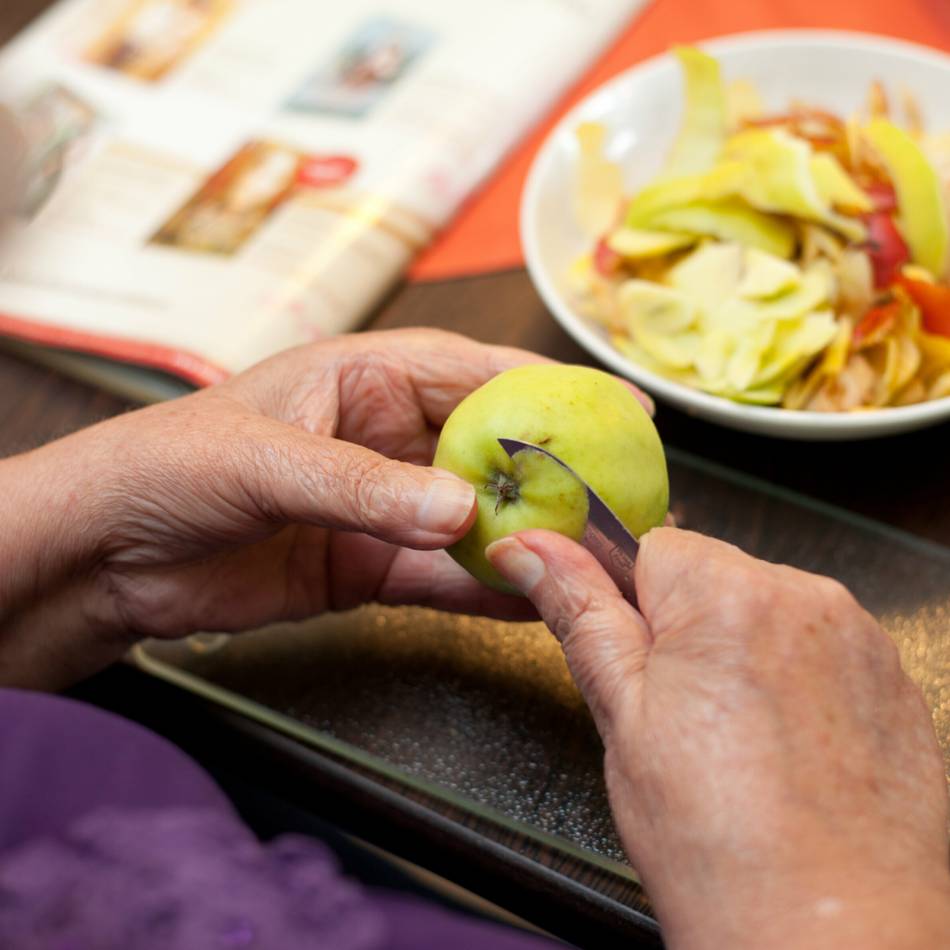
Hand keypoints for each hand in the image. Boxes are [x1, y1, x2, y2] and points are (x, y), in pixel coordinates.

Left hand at [1, 329, 588, 687]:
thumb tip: (461, 510)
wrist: (105, 557)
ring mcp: (380, 507)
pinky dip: (481, 590)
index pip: (476, 374)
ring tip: (592, 556)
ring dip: (527, 538)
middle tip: (621, 497)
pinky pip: (438, 578)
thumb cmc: (167, 466)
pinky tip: (529, 600)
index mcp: (363, 377)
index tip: (619, 407)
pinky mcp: (366, 567)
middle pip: (491, 451)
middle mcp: (383, 438)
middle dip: (554, 473)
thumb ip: (364, 487)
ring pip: (473, 521)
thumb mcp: (266, 459)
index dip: (551, 389)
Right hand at [487, 527, 949, 949]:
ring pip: (763, 613)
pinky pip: (818, 650)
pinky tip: (781, 748)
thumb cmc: (722, 847)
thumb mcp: (622, 718)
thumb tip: (529, 550)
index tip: (632, 654)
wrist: (833, 942)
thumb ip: (578, 614)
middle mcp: (806, 597)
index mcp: (727, 593)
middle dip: (684, 627)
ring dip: (740, 652)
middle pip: (711, 575)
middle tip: (677, 714)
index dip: (626, 601)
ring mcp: (858, 638)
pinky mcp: (892, 677)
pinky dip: (793, 682)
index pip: (649, 544)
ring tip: (734, 741)